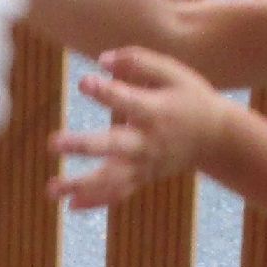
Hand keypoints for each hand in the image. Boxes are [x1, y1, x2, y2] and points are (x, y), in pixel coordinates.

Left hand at [49, 48, 228, 210]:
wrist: (216, 138)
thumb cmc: (190, 97)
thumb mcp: (173, 73)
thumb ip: (139, 62)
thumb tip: (102, 60)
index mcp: (155, 111)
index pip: (127, 100)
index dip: (105, 92)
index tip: (84, 82)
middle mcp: (148, 142)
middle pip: (112, 146)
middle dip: (83, 146)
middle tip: (53, 143)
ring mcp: (145, 164)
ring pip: (111, 179)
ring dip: (81, 185)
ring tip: (51, 189)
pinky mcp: (143, 177)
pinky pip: (119, 194)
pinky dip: (96, 201)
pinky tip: (70, 206)